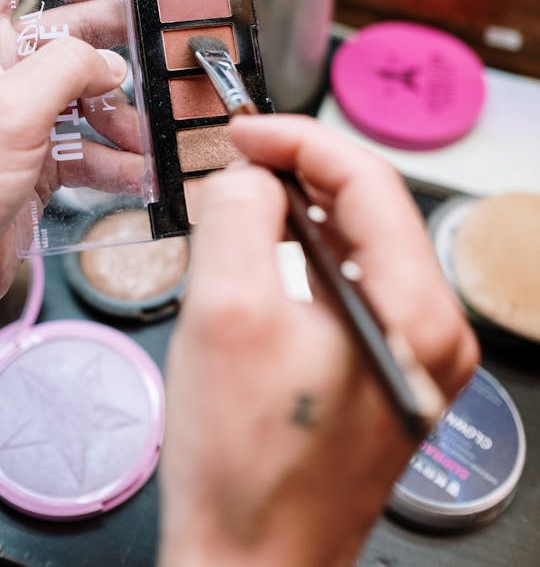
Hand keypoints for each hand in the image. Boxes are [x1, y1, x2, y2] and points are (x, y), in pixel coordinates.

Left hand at [0, 0, 138, 409]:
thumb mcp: (8, 111)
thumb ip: (66, 70)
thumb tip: (109, 63)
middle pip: (58, 36)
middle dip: (104, 46)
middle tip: (146, 55)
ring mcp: (13, 122)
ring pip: (78, 96)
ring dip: (116, 113)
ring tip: (141, 135)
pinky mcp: (31, 167)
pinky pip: (83, 150)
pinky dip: (111, 160)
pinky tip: (134, 174)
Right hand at [159, 114, 477, 566]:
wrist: (251, 566)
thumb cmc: (243, 466)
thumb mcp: (225, 314)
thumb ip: (238, 216)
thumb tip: (250, 175)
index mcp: (414, 312)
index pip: (367, 181)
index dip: (298, 141)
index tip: (243, 132)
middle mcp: (432, 330)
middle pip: (369, 207)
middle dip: (298, 171)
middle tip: (236, 159)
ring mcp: (414, 353)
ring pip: (357, 241)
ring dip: (299, 210)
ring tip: (241, 200)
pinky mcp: (385, 368)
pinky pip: (350, 282)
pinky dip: (305, 253)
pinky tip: (264, 253)